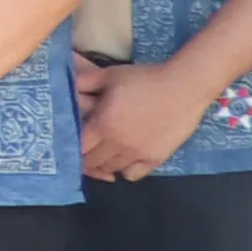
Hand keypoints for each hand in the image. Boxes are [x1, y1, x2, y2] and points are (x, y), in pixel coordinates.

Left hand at [77, 58, 206, 184]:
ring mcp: (137, 154)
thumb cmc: (144, 79)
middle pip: (92, 163)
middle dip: (85, 158)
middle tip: (86, 151)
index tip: (72, 144)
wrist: (184, 87)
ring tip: (104, 154)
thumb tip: (66, 87)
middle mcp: (117, 144)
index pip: (77, 149)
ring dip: (104, 164)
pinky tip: (126, 160)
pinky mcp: (156, 158)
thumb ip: (84, 82)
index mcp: (102, 125)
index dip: (70, 149)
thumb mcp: (108, 75)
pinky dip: (126, 170)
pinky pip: (134, 175)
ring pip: (111, 169)